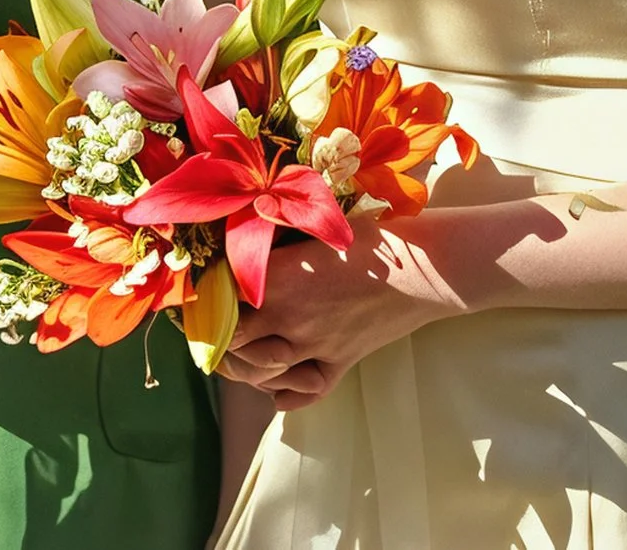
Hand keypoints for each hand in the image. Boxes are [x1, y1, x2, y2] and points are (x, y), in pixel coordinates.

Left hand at [217, 223, 463, 411]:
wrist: (424, 268)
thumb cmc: (367, 237)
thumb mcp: (311, 231)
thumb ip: (273, 248)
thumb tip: (236, 243)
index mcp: (276, 280)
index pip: (220, 301)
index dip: (206, 299)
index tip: (202, 293)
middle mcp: (288, 317)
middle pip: (232, 344)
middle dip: (219, 338)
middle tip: (216, 328)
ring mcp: (315, 346)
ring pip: (262, 373)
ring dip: (246, 367)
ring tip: (243, 354)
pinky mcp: (340, 363)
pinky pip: (303, 392)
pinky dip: (286, 394)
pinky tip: (278, 388)